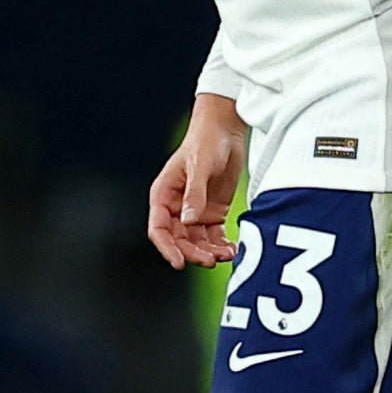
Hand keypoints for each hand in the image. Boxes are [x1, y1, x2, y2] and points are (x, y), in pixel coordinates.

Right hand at [146, 95, 246, 267]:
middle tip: (210, 260)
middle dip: (193, 253)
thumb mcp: (199, 166)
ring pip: (197, 241)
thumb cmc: (205, 142)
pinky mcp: (213, 212)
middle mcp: (177, 207)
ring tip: (226, 256)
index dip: (167, 248)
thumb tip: (189, 221)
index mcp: (163, 195)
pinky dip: (222, 245)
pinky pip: (214, 236)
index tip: (179, 262)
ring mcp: (195, 211)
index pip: (159, 229)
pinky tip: (232, 250)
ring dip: (209, 252)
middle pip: (179, 240)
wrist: (226, 130)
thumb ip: (194, 195)